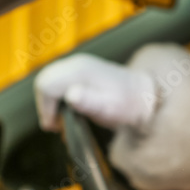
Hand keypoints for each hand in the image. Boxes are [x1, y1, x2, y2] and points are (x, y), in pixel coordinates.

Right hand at [34, 53, 156, 131]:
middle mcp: (76, 63)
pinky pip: (58, 82)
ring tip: (63, 121)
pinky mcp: (79, 71)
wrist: (145, 96)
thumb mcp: (110, 108)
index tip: (56, 126)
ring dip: (50, 102)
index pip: (47, 85)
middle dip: (45, 105)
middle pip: (44, 81)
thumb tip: (71, 95)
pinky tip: (69, 110)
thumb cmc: (128, 104)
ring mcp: (77, 65)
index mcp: (80, 71)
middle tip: (58, 125)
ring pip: (49, 81)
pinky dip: (57, 98)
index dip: (45, 108)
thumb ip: (90, 101)